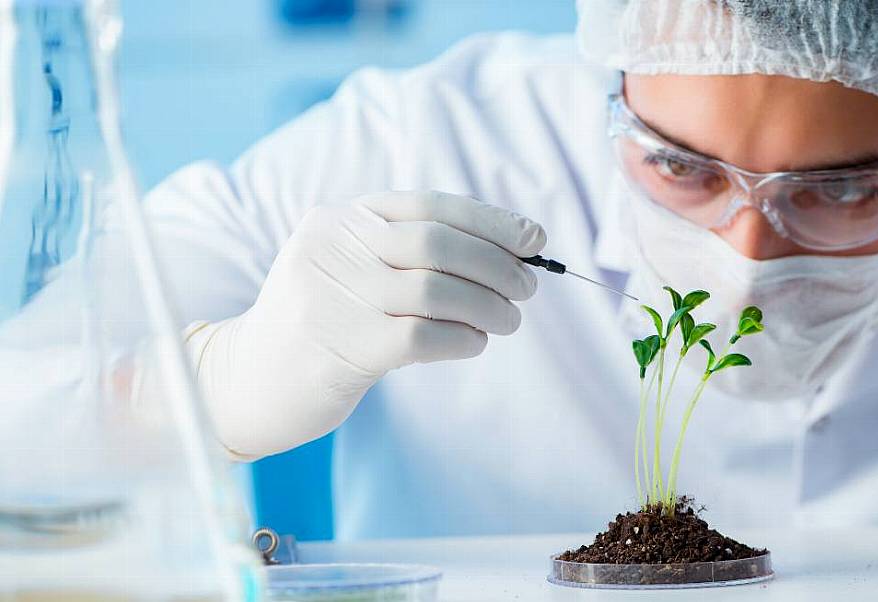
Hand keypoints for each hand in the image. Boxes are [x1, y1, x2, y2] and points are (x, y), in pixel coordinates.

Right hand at [186, 191, 545, 458]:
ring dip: (489, 306)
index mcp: (340, 218)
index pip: (431, 206)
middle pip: (438, 244)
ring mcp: (334, 295)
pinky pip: (424, 335)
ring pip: (437, 290)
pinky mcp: (342, 346)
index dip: (491, 221)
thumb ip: (410, 252)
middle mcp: (333, 246)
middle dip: (497, 264)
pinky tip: (474, 342)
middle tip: (527, 287)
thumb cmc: (321, 321)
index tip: (534, 239)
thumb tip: (508, 250)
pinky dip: (463, 338)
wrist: (247, 380)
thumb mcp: (352, 268)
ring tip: (508, 320)